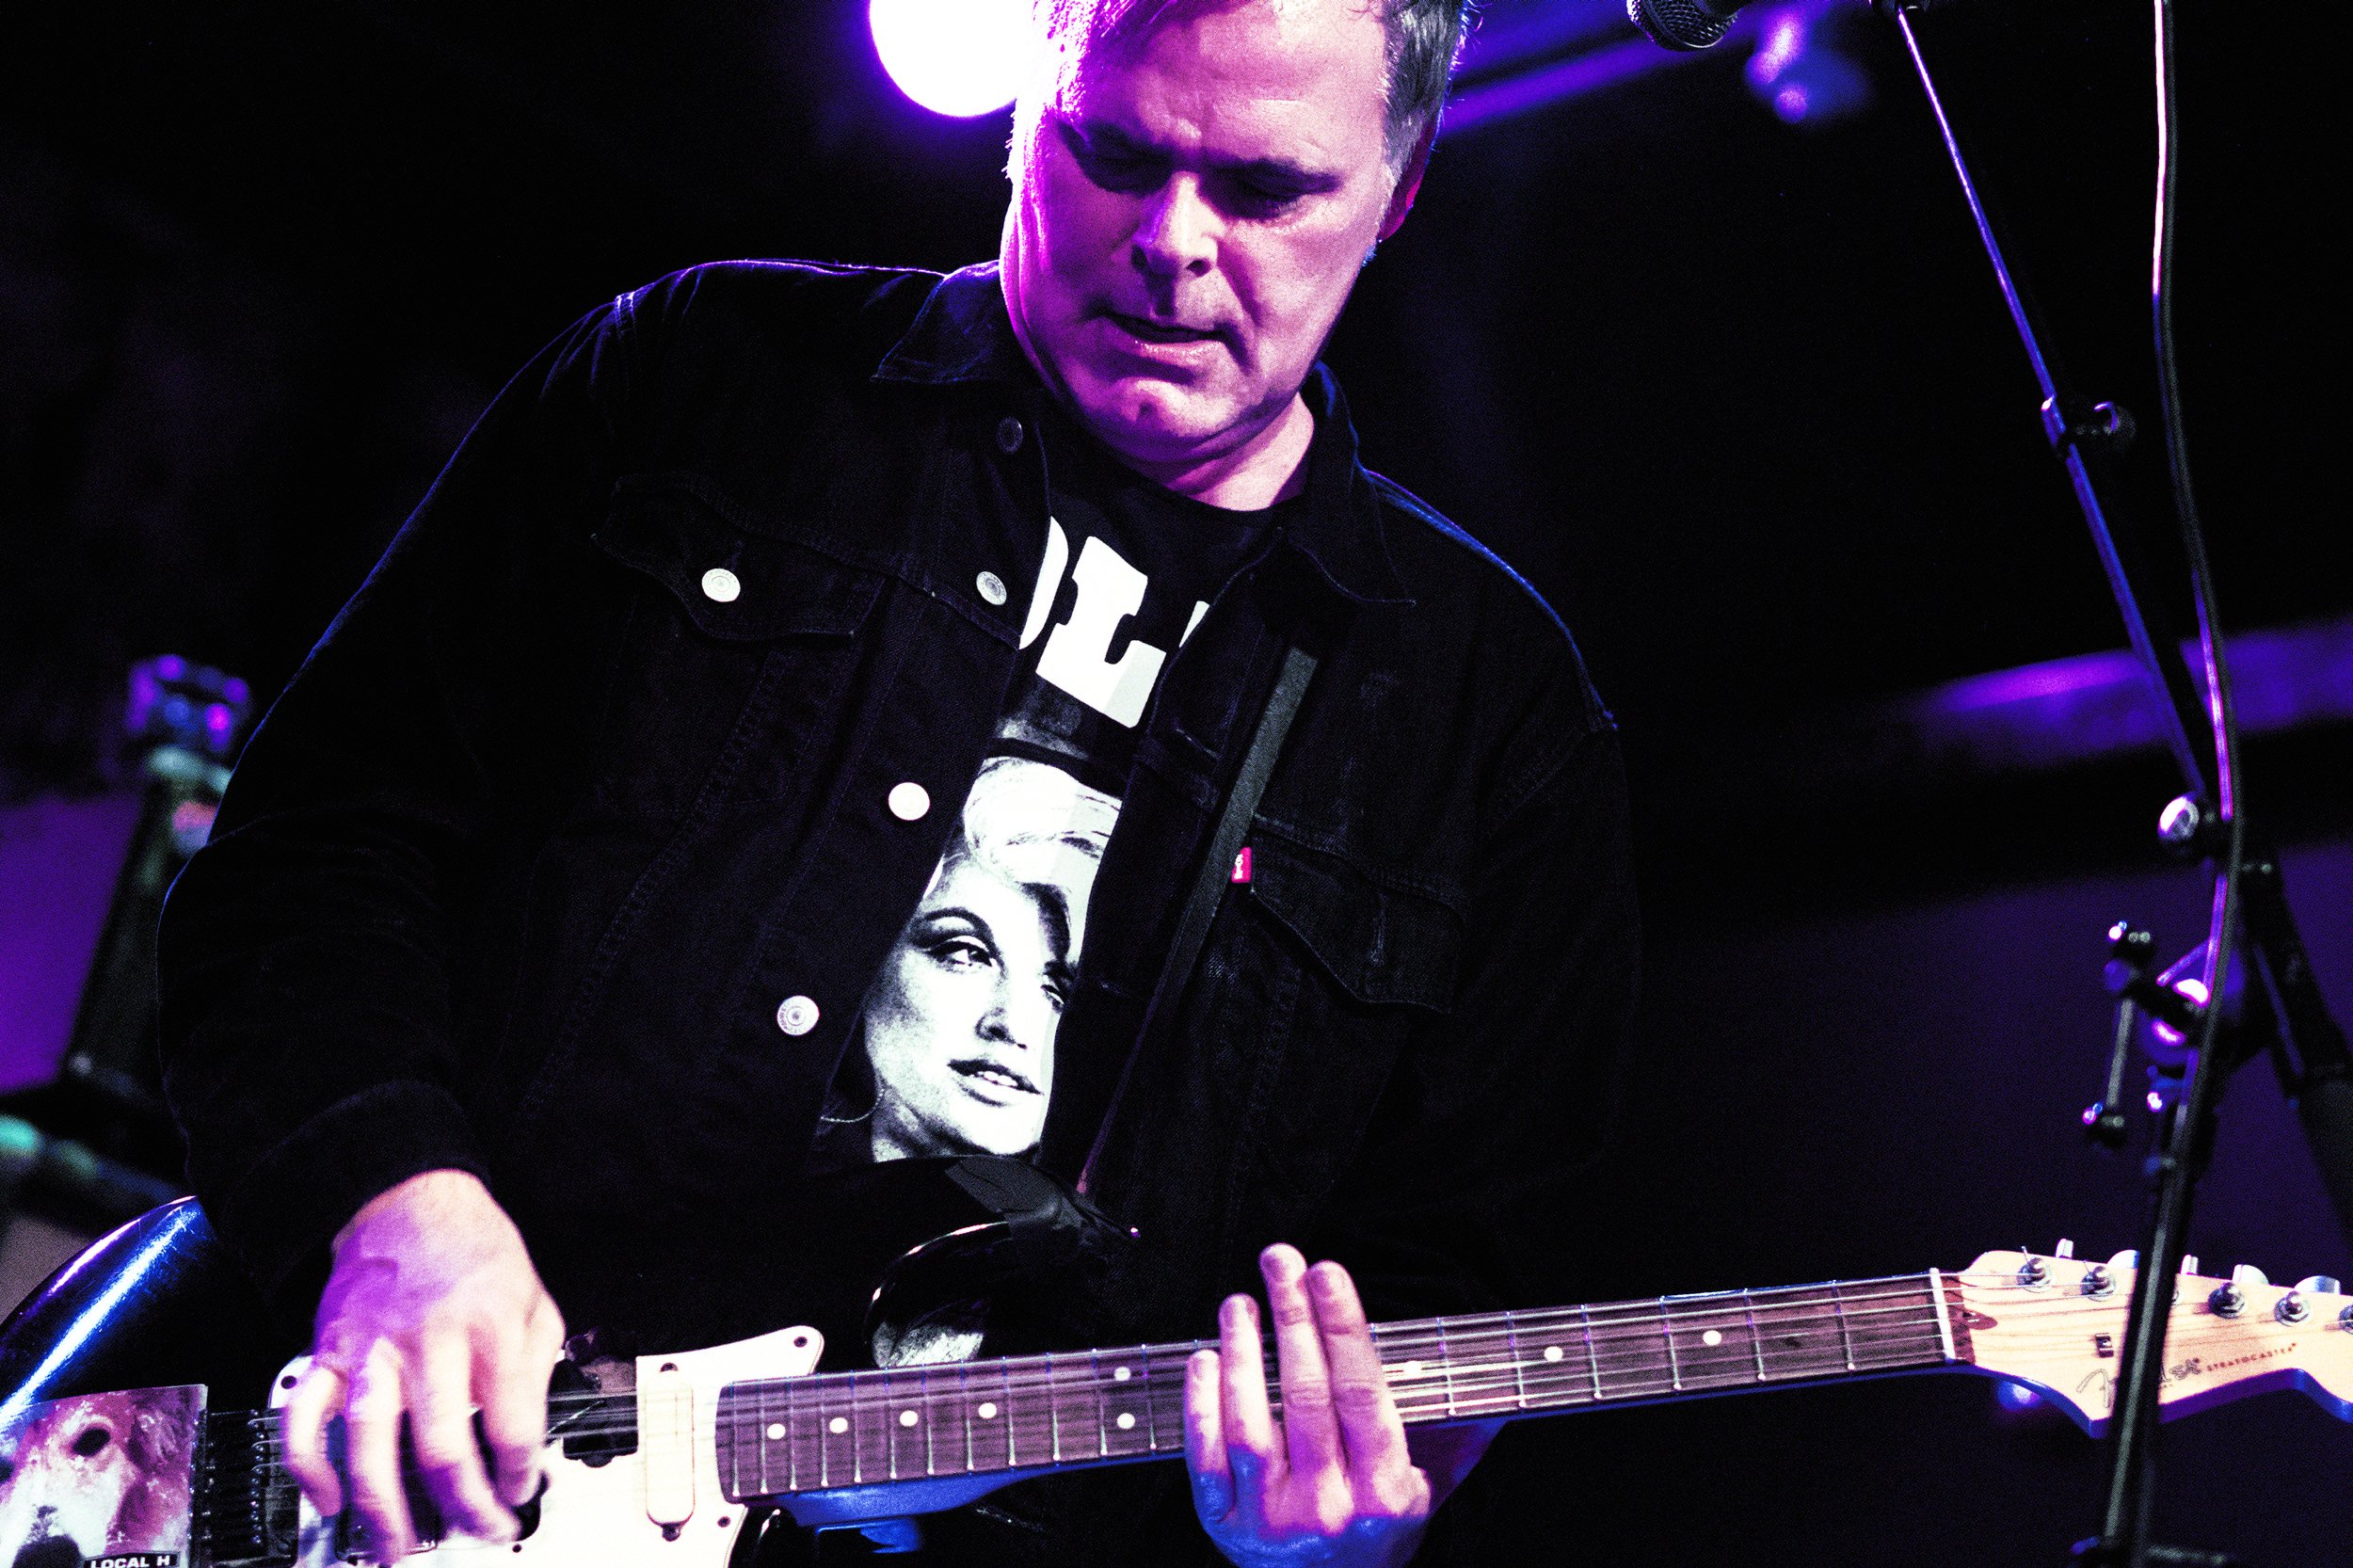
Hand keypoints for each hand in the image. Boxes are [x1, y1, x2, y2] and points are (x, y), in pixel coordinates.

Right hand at [280, 1169, 565, 1561]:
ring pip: (372, 1445)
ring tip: (398, 1551)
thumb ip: (537, 1366)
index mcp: (490, 1329)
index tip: (520, 1491)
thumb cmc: (475, 1249)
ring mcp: (371, 1351)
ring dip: (384, 1509)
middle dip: (464, 1506)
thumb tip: (530, 1438)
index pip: (511, 1425)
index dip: (520, 1472)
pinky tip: (329, 1500)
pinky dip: (310, 1466)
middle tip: (477, 1533)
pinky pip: (305, 1418)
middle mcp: (429, 1343)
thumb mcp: (535, 1297)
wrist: (405, 1199)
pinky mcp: (328, 1353)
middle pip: (443, 1448)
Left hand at [1184, 1245, 1465, 1567]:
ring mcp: (1272, 1521)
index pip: (1363, 1394)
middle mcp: (1329, 1508)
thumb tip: (1500, 1377)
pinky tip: (1206, 1358)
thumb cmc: (1379, 1532)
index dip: (1342, 1326)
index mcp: (1385, 1492)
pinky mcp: (1224, 1525)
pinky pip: (1206, 1457)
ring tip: (1239, 1303)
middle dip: (1293, 1319)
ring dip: (1242, 1354)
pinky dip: (1201, 1404)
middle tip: (1281, 1260)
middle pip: (1307, 1397)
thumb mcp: (1430, 1487)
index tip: (1326, 1272)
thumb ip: (1459, 1430)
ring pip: (1250, 1424)